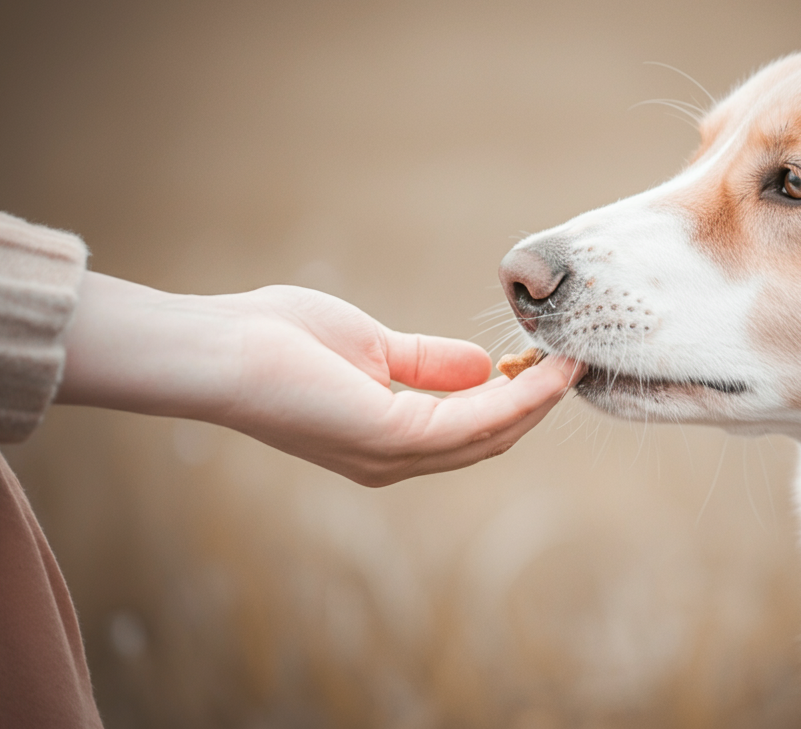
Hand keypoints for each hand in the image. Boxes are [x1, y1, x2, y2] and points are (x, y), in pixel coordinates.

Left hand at [57, 273, 583, 485]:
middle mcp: (396, 460)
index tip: (552, 361)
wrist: (222, 349)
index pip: (470, 432)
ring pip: (491, 434)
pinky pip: (474, 419)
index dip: (517, 400)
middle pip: (490, 441)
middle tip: (578, 361)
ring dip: (539, 399)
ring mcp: (394, 454)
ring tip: (575, 360)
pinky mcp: (392, 435)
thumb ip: (428, 361)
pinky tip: (543, 368)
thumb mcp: (374, 348)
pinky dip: (517, 396)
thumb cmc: (278, 340)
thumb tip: (482, 364)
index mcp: (389, 441)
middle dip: (537, 403)